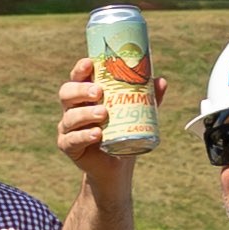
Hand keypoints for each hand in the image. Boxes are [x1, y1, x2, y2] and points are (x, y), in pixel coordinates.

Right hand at [53, 58, 140, 186]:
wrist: (116, 165)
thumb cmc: (123, 132)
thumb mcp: (136, 114)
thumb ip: (148, 98)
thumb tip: (162, 81)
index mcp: (84, 95)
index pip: (77, 77)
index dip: (80, 69)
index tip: (89, 64)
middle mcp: (72, 108)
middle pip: (66, 93)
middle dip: (81, 90)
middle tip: (99, 92)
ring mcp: (67, 127)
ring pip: (70, 117)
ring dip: (85, 113)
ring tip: (103, 113)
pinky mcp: (67, 146)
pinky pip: (71, 140)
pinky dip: (83, 136)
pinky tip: (96, 134)